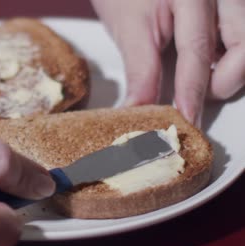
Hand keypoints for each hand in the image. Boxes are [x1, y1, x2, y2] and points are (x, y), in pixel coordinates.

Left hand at [91, 0, 244, 125]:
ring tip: (200, 79)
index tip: (186, 118)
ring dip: (230, 70)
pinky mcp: (230, 8)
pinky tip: (207, 63)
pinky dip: (229, 58)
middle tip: (192, 97)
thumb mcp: (128, 28)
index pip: (197, 50)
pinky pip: (241, 37)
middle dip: (224, 81)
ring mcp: (229, 0)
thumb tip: (140, 109)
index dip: (192, 89)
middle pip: (243, 46)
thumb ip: (140, 70)